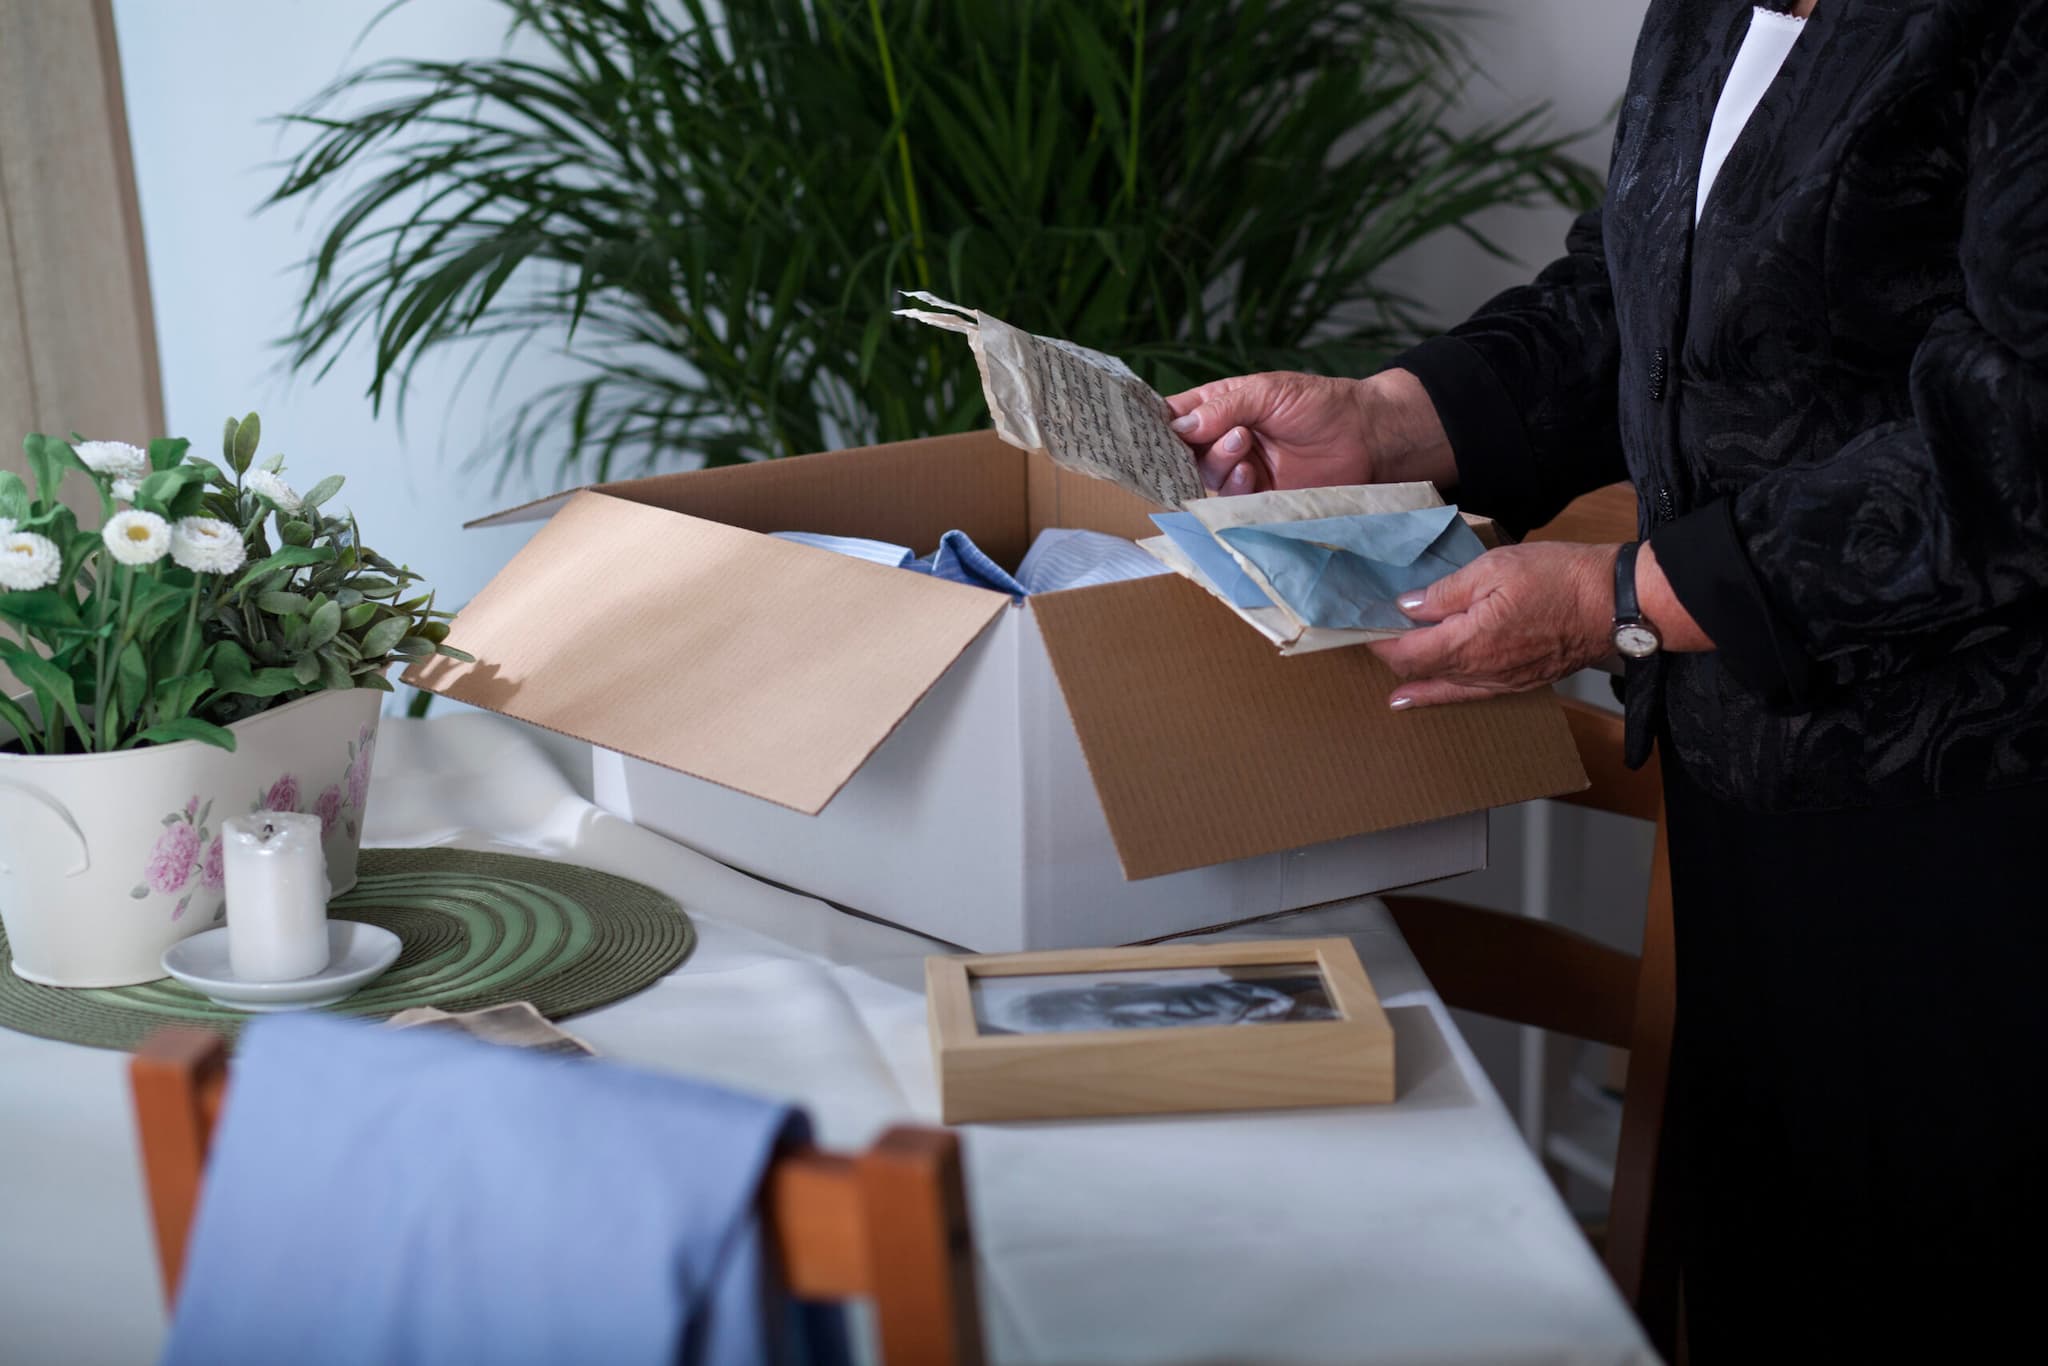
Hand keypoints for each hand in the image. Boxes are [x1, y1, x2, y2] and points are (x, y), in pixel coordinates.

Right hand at [1163, 369, 1455, 495]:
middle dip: (1189, 446)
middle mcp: (1223, 439)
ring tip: (1244, 445)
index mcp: (1220, 406)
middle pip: (1181, 451)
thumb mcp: (1267, 391)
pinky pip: (1227, 500)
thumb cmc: (1320, 404)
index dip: (1157, 424)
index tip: (1145, 431)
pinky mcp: (1256, 498)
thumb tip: (1179, 426)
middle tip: (1219, 432)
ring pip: (1203, 475)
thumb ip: (1223, 406)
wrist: (1366, 438)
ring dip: (1218, 461)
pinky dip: (1233, 486)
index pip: (1176, 416)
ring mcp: (1239, 469)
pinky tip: (1250, 472)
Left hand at [1368, 543, 1618, 708]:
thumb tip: (1408, 607)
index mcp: (1468, 643)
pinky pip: (1473, 693)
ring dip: (1418, 682)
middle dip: (1394, 659)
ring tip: (1394, 687)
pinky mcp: (1521, 682)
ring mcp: (1503, 682)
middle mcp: (1481, 672)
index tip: (1362, 627)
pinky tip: (1438, 694)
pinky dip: (1446, 694)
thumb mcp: (1494, 568)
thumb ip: (1446, 593)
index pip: (1407, 654)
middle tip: (1374, 644)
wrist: (1616, 603)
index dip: (1379, 643)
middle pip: (1422, 673)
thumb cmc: (1559, 578)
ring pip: (1447, 688)